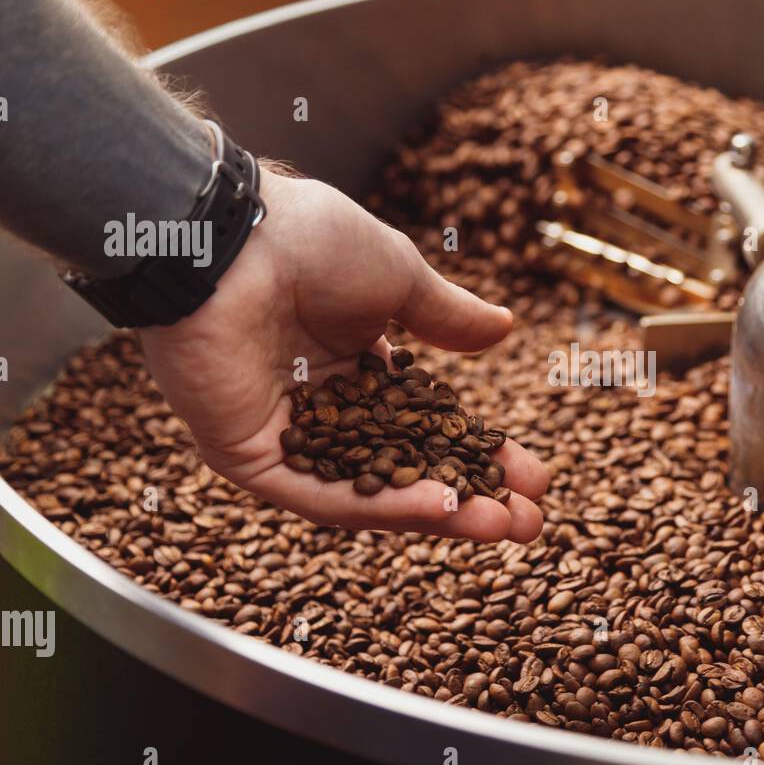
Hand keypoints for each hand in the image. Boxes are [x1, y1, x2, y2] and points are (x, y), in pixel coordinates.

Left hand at [138, 170, 548, 541]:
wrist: (231, 239)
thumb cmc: (308, 242)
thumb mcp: (399, 278)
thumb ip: (448, 317)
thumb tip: (505, 328)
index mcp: (355, 365)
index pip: (427, 426)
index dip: (480, 451)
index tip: (532, 475)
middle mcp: (324, 408)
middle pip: (407, 470)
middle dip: (471, 496)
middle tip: (529, 521)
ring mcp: (287, 437)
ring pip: (370, 493)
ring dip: (438, 512)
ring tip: (501, 525)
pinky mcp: (250, 458)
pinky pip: (322, 496)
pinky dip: (383, 506)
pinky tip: (441, 509)